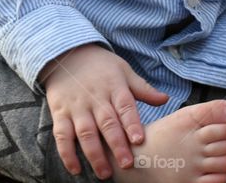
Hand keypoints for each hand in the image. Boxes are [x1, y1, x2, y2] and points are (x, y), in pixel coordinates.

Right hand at [39, 43, 169, 178]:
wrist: (68, 53)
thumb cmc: (101, 66)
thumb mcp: (123, 71)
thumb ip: (143, 89)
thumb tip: (165, 99)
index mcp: (114, 87)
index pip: (124, 106)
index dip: (132, 123)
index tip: (139, 140)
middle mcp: (95, 98)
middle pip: (107, 123)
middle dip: (117, 145)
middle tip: (127, 164)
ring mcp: (77, 107)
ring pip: (85, 133)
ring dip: (95, 154)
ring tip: (104, 173)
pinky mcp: (60, 113)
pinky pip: (62, 135)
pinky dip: (67, 153)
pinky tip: (76, 169)